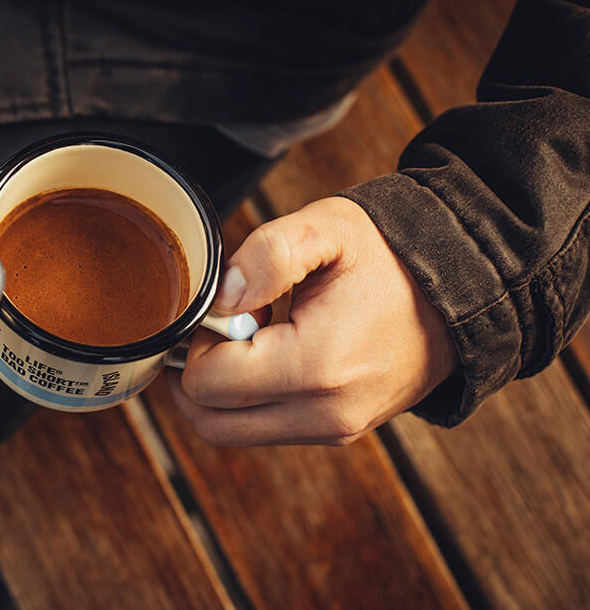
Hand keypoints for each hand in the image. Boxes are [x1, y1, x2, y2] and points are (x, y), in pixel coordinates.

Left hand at [166, 197, 458, 445]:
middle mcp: (325, 415)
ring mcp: (334, 431)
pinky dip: (248, 398)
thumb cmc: (390, 255)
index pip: (206, 382)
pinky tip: (272, 350)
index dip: (199, 338)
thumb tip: (219, 300)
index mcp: (317, 368)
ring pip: (231, 431)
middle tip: (227, 322)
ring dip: (221, 387)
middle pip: (209, 420)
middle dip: (199, 370)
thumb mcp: (327, 229)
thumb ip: (266, 255)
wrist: (462, 288)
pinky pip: (264, 429)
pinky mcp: (338, 432)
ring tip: (253, 333)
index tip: (228, 304)